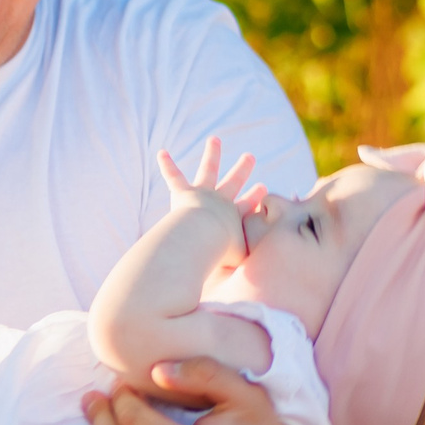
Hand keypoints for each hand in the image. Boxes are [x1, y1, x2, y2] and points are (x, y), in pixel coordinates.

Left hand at [156, 139, 261, 265]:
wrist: (202, 238)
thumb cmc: (220, 253)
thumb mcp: (238, 261)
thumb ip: (244, 267)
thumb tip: (255, 284)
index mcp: (234, 216)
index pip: (248, 205)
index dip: (256, 198)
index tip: (264, 187)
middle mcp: (221, 200)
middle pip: (233, 181)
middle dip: (241, 170)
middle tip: (249, 157)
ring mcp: (203, 193)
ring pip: (208, 169)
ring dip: (211, 154)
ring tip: (214, 140)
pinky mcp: (184, 193)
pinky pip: (174, 176)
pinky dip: (167, 165)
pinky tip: (161, 153)